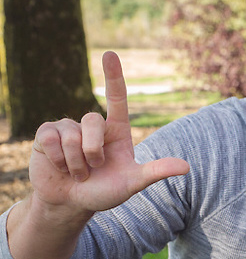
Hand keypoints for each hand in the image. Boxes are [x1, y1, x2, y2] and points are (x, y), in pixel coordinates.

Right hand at [7, 52, 189, 258]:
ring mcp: (68, 128)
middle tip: (93, 169)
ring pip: (71, 136)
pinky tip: (60, 167)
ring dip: (75, 162)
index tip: (110, 54)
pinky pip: (51, 140)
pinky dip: (58, 160)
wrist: (73, 203)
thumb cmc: (105, 191)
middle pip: (93, 121)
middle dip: (93, 151)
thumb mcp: (132, 183)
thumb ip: (155, 172)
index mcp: (116, 130)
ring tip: (77, 173)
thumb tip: (186, 167)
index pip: (116, 98)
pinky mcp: (47, 135)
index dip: (113, 76)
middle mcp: (93, 125)